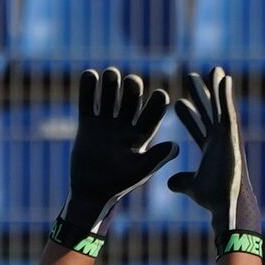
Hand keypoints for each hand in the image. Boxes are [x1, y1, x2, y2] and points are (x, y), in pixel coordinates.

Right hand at [59, 68, 177, 234]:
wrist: (91, 191)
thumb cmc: (119, 184)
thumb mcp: (140, 171)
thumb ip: (156, 158)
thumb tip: (176, 147)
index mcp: (142, 136)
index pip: (152, 115)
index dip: (156, 105)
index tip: (161, 94)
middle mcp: (126, 126)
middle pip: (130, 101)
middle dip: (132, 90)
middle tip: (132, 80)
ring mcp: (106, 124)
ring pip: (110, 98)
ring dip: (111, 85)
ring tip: (111, 73)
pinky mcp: (88, 125)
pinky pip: (88, 104)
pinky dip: (88, 90)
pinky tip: (89, 74)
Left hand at [167, 67, 262, 255]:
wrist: (226, 203)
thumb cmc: (214, 198)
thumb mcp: (192, 187)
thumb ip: (182, 182)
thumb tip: (170, 183)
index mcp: (210, 149)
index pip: (197, 127)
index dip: (189, 116)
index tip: (178, 103)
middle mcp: (219, 139)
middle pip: (208, 112)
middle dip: (200, 96)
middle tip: (190, 78)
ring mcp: (226, 136)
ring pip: (219, 106)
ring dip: (215, 88)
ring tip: (212, 69)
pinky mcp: (231, 135)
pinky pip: (228, 110)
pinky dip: (225, 94)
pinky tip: (223, 77)